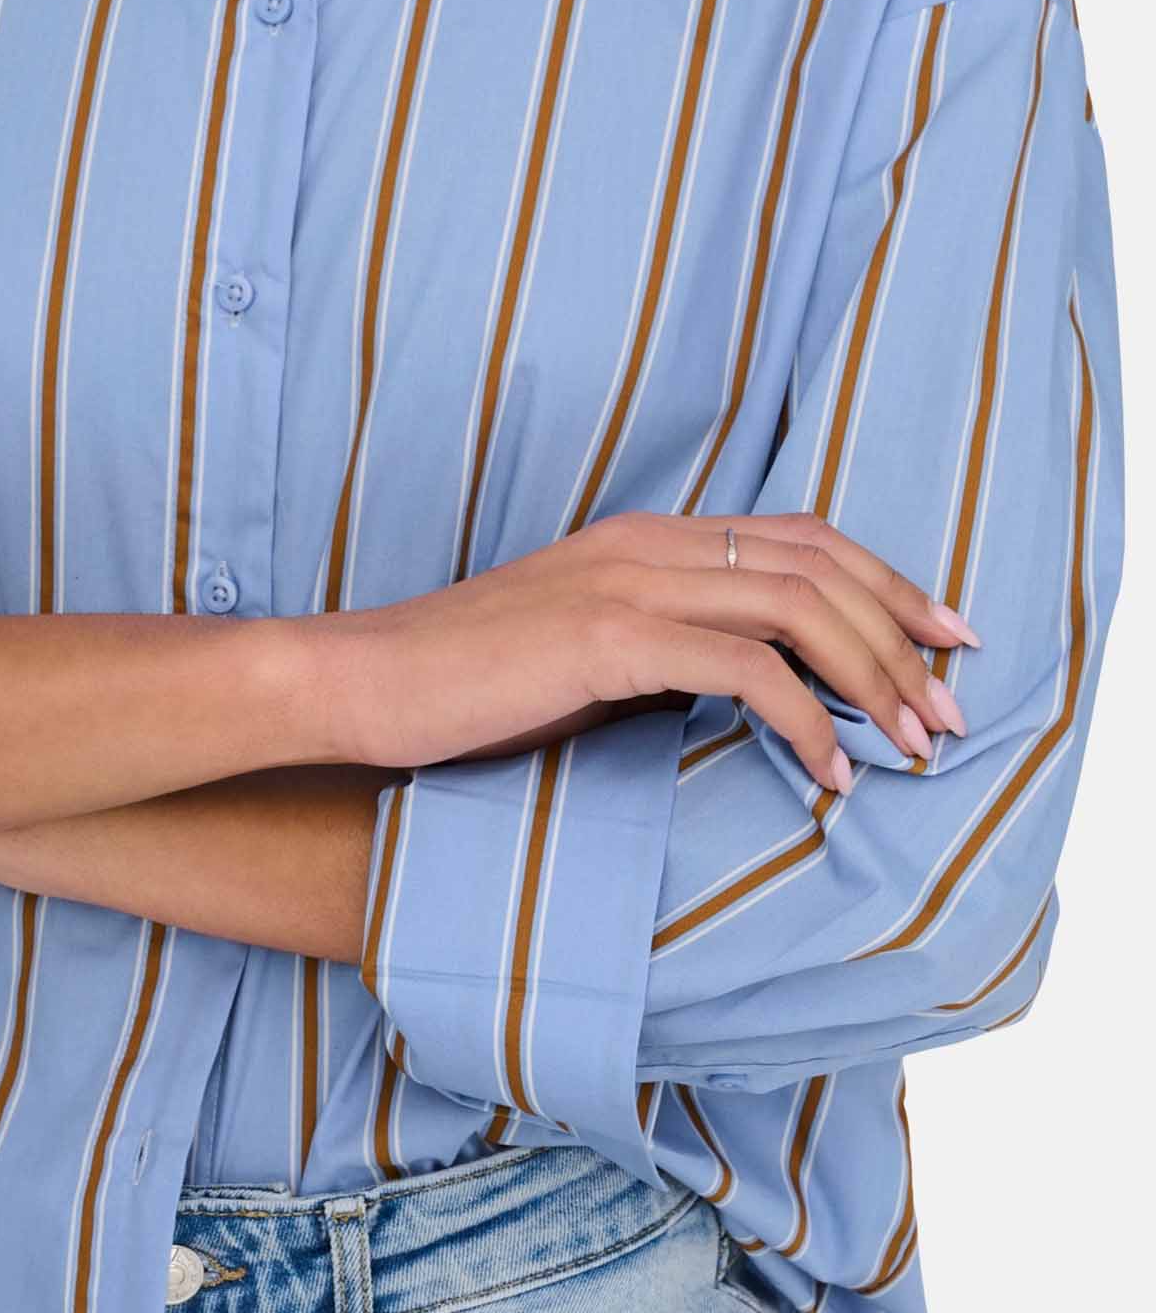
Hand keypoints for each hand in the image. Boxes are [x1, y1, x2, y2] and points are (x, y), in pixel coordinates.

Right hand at [317, 510, 976, 798]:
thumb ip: (660, 654)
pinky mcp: (605, 636)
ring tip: (914, 746)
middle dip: (902, 634)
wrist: (359, 684)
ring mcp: (625, 582)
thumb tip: (746, 693)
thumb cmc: (463, 689)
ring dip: (874, 679)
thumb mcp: (582, 660)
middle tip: (953, 708)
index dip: (886, 583)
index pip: (798, 537)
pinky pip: (743, 668)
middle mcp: (646, 543)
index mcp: (644, 538)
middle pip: (818, 564)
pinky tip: (829, 774)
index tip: (945, 640)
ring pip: (797, 607)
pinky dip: (807, 721)